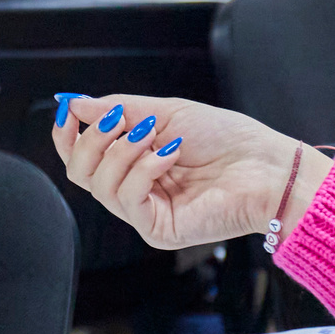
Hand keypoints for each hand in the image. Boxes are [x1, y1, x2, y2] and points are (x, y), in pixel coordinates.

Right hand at [54, 94, 320, 251]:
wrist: (267, 166)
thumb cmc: (228, 139)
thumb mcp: (166, 113)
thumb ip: (119, 109)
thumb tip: (75, 104)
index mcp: (133, 164)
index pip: (83, 157)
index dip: (67, 135)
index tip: (68, 111)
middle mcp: (135, 191)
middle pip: (80, 173)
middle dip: (92, 141)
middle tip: (120, 121)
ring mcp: (146, 213)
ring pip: (99, 185)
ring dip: (122, 152)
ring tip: (154, 136)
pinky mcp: (160, 229)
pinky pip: (128, 199)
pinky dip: (141, 170)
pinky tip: (166, 157)